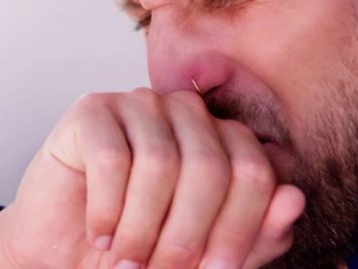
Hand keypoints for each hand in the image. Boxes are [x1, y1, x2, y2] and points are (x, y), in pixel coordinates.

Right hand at [0, 88, 304, 268]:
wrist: (63, 253)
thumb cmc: (139, 250)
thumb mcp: (207, 256)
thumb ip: (254, 234)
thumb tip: (294, 199)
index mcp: (224, 139)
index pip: (254, 172)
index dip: (238, 229)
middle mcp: (187, 112)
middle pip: (211, 166)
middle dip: (188, 234)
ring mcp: (139, 104)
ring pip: (160, 163)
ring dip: (142, 228)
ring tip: (127, 258)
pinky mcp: (92, 110)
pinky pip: (112, 157)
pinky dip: (107, 209)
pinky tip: (100, 232)